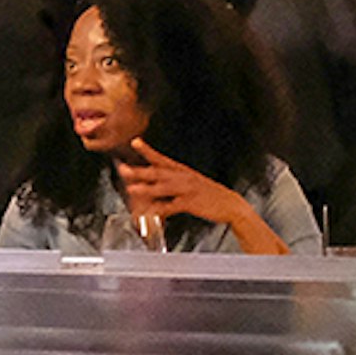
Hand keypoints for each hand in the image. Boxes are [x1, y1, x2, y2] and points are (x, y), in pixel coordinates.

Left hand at [116, 139, 249, 229]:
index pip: (161, 158)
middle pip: (158, 172)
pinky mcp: (190, 203)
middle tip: (123, 169)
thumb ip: (176, 182)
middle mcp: (184, 178)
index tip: (135, 142)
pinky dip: (158, 210)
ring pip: (162, 187)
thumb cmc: (212, 195)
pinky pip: (170, 206)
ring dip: (145, 188)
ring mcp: (187, 190)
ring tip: (131, 189)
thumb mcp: (194, 183)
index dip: (147, 150)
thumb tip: (159, 184)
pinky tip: (149, 213)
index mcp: (183, 171)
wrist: (231, 204)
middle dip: (139, 171)